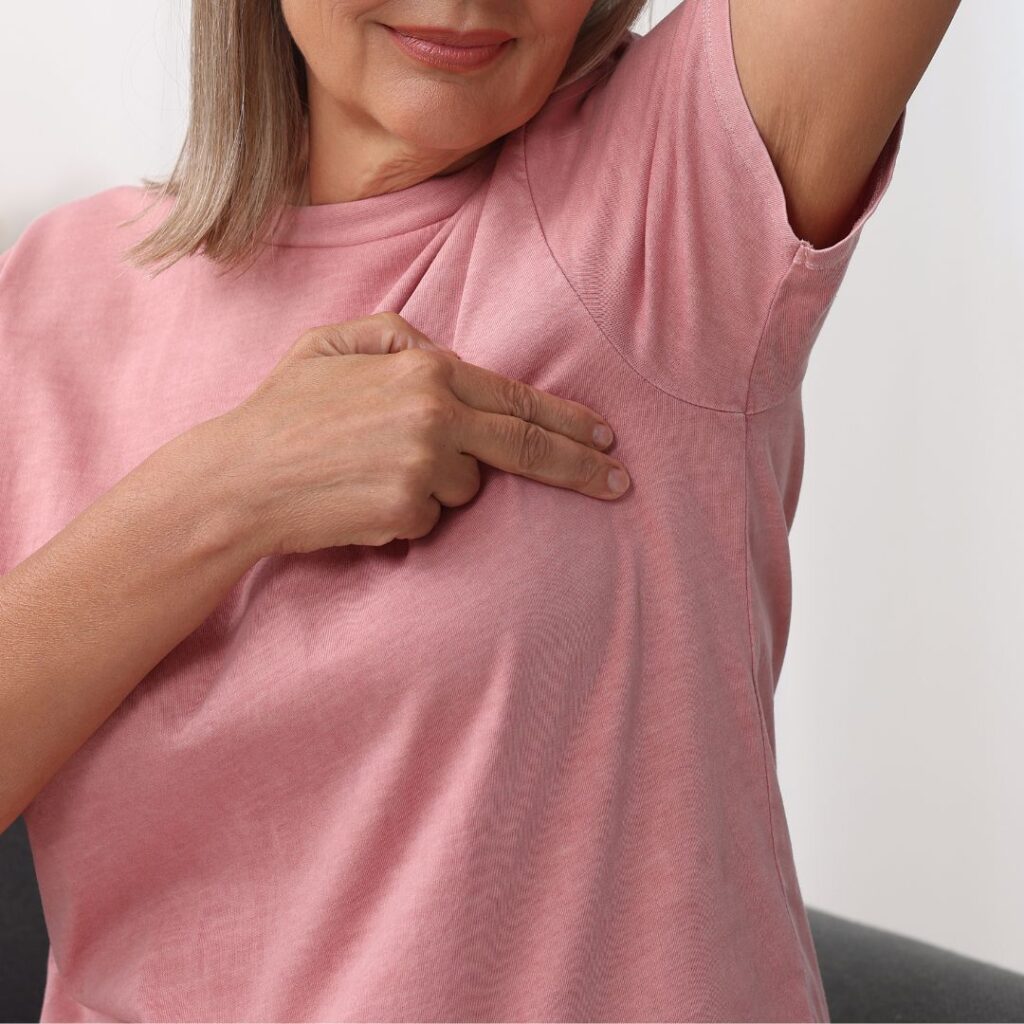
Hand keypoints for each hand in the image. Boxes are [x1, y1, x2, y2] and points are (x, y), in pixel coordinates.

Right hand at [208, 312, 629, 558]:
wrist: (239, 479)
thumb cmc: (284, 410)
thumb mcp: (332, 342)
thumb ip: (397, 334)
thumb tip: (443, 353)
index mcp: (426, 370)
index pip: (517, 400)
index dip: (568, 422)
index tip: (605, 438)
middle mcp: (436, 417)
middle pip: (526, 447)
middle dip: (581, 467)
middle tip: (621, 482)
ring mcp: (424, 469)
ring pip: (466, 487)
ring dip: (437, 483)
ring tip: (373, 469)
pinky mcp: (408, 514)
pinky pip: (430, 518)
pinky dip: (406, 512)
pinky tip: (363, 497)